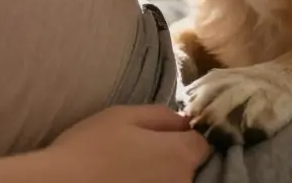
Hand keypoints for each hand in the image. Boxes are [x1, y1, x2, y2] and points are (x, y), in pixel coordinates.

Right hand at [44, 105, 211, 182]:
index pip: (202, 144)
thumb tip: (184, 122)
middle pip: (190, 168)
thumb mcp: (123, 115)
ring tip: (129, 173)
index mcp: (180, 155)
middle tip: (141, 154)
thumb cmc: (89, 147)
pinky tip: (123, 182)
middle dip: (174, 160)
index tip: (164, 136)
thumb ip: (162, 116)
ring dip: (159, 178)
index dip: (184, 137)